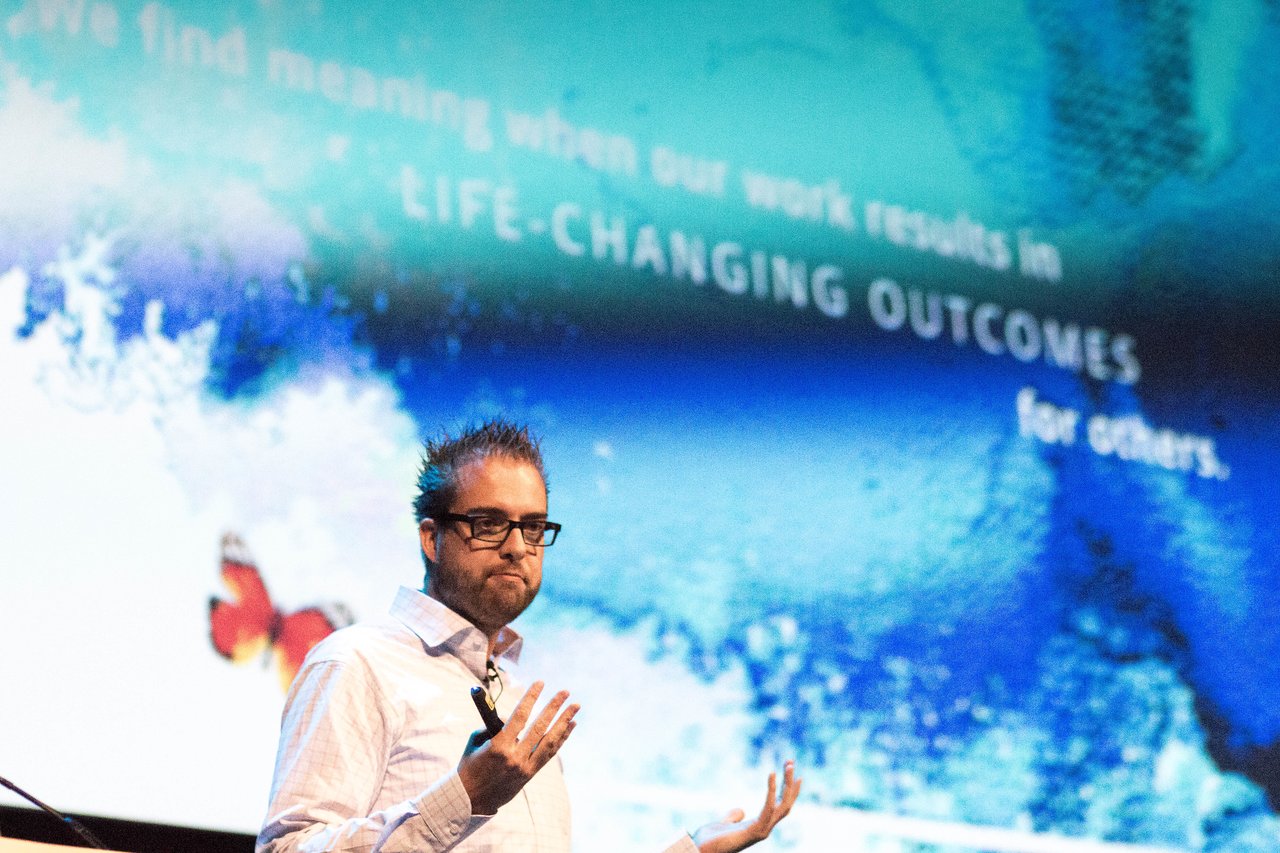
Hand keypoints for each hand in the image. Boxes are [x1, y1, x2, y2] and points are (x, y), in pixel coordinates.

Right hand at [456, 681, 578, 814]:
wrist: (472, 799)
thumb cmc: (470, 765)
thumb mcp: (475, 741)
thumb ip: (493, 725)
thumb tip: (511, 715)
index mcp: (498, 747)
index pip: (519, 717)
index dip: (531, 698)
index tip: (540, 683)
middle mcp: (515, 757)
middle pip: (539, 727)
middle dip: (554, 707)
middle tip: (565, 692)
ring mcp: (525, 767)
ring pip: (550, 741)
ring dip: (564, 721)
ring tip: (575, 706)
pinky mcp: (530, 774)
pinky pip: (550, 753)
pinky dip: (562, 738)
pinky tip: (571, 725)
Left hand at [692, 761, 801, 852]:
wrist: (699, 851)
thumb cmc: (710, 840)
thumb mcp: (725, 823)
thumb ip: (734, 816)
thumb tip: (740, 810)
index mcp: (759, 826)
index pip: (780, 806)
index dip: (787, 790)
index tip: (790, 771)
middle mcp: (764, 829)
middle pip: (785, 804)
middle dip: (790, 783)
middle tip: (790, 761)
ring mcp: (761, 831)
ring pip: (783, 805)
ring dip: (787, 784)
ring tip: (788, 765)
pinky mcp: (754, 831)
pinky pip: (768, 808)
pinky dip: (771, 790)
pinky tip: (771, 774)